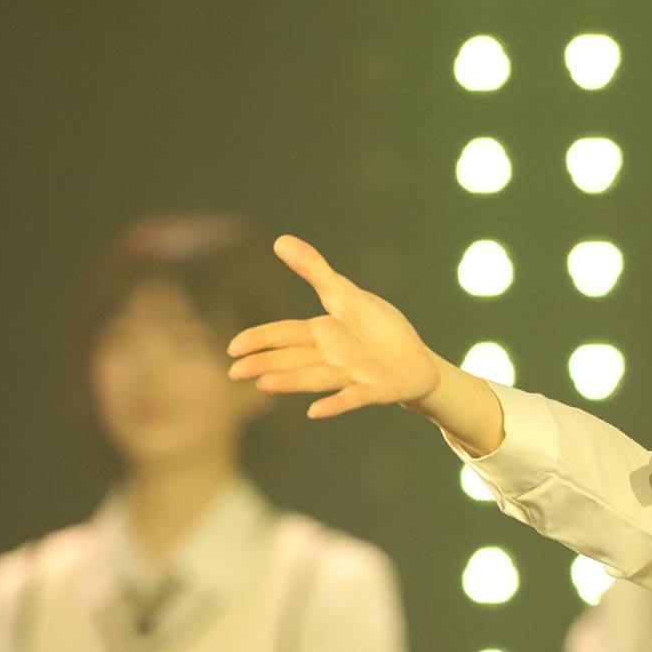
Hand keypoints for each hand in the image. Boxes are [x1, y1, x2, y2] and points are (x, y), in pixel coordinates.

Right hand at [227, 235, 443, 419]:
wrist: (418, 363)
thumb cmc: (378, 329)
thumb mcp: (346, 295)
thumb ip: (315, 270)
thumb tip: (279, 240)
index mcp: (321, 334)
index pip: (283, 334)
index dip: (259, 340)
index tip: (232, 348)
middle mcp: (330, 358)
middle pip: (293, 359)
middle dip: (265, 364)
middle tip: (235, 372)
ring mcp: (352, 375)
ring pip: (317, 377)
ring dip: (291, 381)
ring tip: (264, 384)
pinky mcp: (376, 389)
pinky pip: (353, 397)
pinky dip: (336, 403)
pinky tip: (315, 412)